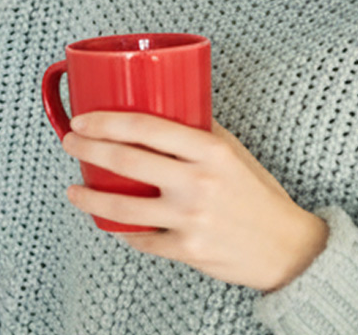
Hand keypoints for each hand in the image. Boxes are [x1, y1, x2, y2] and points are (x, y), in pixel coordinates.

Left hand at [61, 113, 328, 291]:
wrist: (286, 247)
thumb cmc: (258, 194)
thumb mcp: (234, 153)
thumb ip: (201, 132)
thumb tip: (164, 106)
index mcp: (210, 151)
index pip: (148, 127)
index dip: (108, 121)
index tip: (85, 118)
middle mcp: (198, 183)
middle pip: (128, 160)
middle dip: (89, 148)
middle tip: (71, 141)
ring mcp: (190, 219)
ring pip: (123, 207)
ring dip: (90, 197)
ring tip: (73, 189)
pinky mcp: (187, 251)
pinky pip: (142, 239)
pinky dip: (122, 231)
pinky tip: (109, 222)